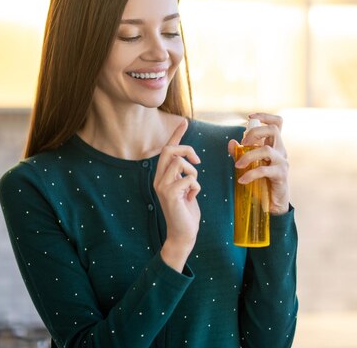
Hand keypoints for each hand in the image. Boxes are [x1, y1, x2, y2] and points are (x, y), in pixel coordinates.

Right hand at [154, 119, 201, 271]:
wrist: (183, 233)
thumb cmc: (186, 211)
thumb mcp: (186, 187)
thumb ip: (184, 174)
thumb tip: (190, 159)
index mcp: (161, 176)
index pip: (167, 150)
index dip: (176, 135)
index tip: (184, 122)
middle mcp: (158, 179)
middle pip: (169, 151)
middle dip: (187, 150)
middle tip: (197, 161)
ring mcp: (162, 186)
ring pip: (180, 163)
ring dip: (193, 174)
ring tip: (193, 188)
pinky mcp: (170, 194)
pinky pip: (189, 179)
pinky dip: (196, 187)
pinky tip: (192, 198)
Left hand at [227, 113, 289, 215]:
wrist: (274, 203)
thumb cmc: (262, 181)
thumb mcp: (250, 164)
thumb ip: (240, 153)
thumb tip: (231, 142)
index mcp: (274, 145)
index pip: (277, 123)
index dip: (265, 116)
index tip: (250, 117)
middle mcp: (281, 151)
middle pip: (273, 130)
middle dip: (255, 132)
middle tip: (243, 143)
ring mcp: (282, 162)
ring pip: (267, 150)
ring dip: (248, 155)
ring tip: (237, 165)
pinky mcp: (281, 175)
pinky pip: (264, 170)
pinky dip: (250, 174)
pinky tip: (242, 180)